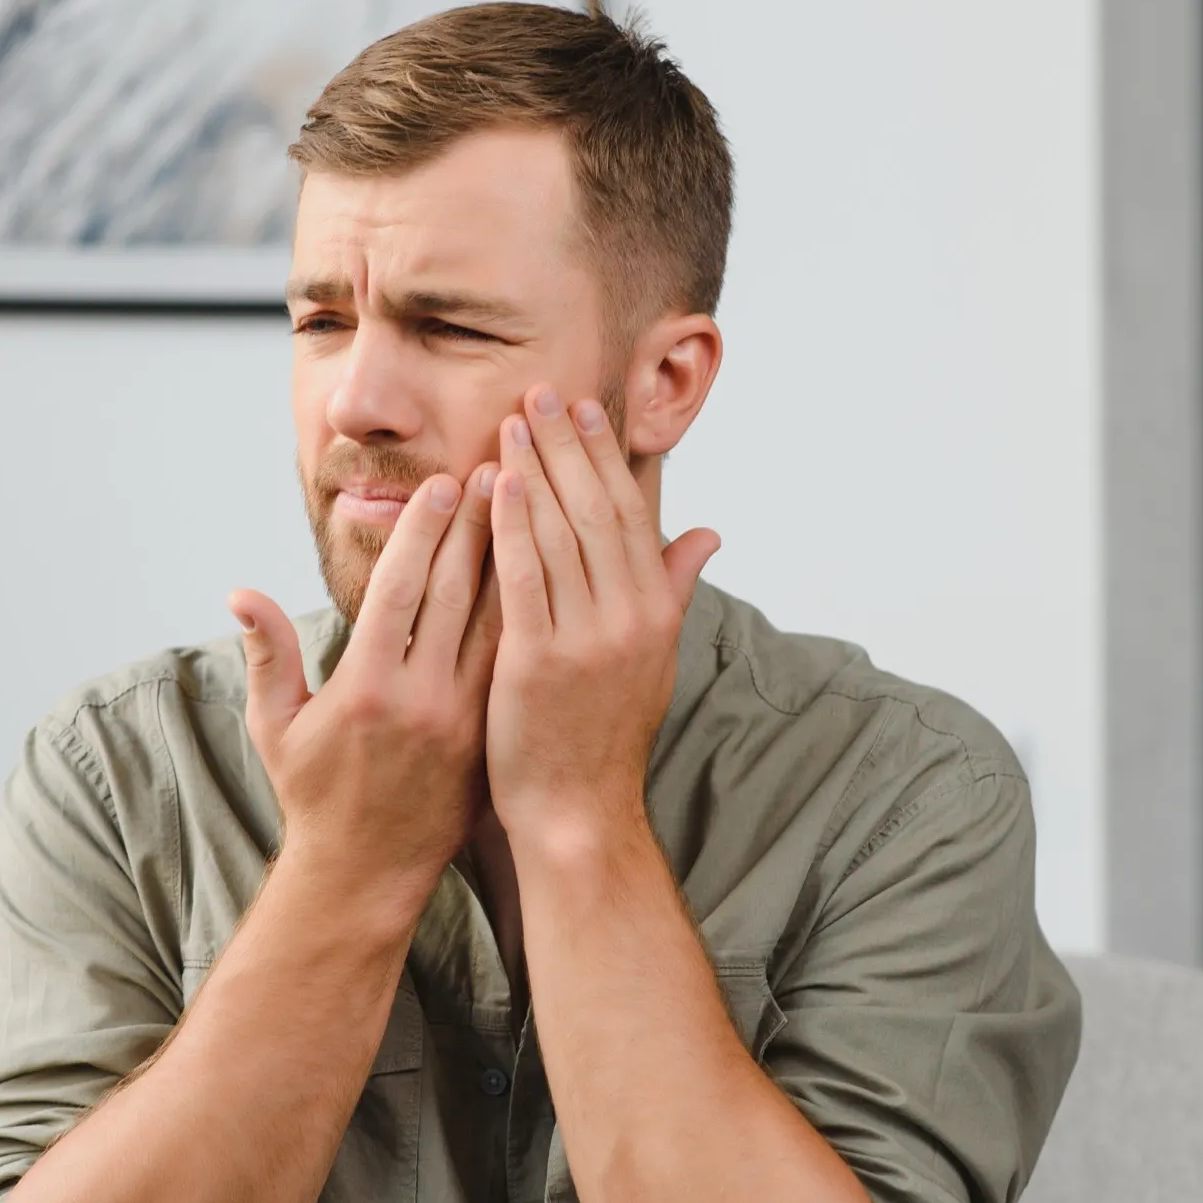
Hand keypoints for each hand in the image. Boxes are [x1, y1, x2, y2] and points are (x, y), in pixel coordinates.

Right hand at [230, 464, 503, 916]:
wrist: (366, 873)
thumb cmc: (312, 794)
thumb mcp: (275, 727)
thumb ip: (266, 655)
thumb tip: (239, 593)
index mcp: (367, 689)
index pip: (401, 590)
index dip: (424, 531)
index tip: (443, 483)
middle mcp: (422, 700)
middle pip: (457, 594)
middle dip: (478, 526)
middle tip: (500, 467)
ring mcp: (464, 719)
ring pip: (496, 623)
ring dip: (512, 560)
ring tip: (529, 508)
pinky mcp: (489, 735)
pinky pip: (512, 660)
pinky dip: (527, 612)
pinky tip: (544, 572)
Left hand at [484, 384, 719, 843]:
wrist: (578, 812)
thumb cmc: (605, 734)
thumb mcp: (653, 658)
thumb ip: (672, 588)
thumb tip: (707, 533)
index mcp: (655, 612)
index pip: (629, 512)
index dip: (604, 455)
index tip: (584, 408)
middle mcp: (630, 618)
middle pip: (595, 510)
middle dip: (568, 445)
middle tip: (542, 391)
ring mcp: (587, 640)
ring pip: (560, 533)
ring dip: (535, 470)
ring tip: (513, 420)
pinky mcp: (539, 662)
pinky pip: (525, 577)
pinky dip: (511, 525)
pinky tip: (495, 483)